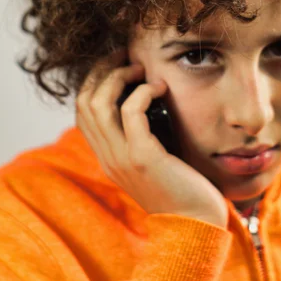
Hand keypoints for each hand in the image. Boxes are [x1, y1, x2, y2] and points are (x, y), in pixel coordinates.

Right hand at [75, 48, 228, 227]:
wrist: (197, 223)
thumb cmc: (182, 186)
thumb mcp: (153, 159)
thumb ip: (141, 135)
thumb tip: (145, 100)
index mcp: (107, 156)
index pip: (83, 111)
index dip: (96, 81)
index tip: (118, 63)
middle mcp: (107, 157)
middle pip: (85, 101)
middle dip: (103, 71)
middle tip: (127, 56)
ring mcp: (122, 158)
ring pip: (100, 103)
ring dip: (119, 77)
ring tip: (141, 68)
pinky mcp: (143, 157)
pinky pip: (131, 113)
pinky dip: (142, 92)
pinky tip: (160, 88)